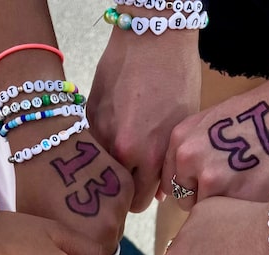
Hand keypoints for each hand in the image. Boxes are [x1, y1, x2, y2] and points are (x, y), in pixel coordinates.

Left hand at [10, 126, 133, 254]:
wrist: (46, 144)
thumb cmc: (34, 188)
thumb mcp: (41, 228)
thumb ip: (60, 252)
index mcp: (87, 243)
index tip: (70, 243)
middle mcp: (110, 227)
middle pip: (108, 245)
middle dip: (94, 238)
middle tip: (74, 220)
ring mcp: (120, 205)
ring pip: (117, 224)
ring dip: (104, 219)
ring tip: (81, 202)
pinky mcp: (126, 184)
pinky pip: (121, 204)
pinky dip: (109, 200)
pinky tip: (90, 187)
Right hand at [89, 29, 201, 212]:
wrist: (151, 38)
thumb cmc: (177, 76)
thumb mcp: (182, 125)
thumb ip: (166, 162)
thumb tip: (156, 190)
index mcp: (148, 156)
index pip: (137, 202)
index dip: (141, 197)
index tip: (143, 190)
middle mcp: (120, 150)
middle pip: (115, 191)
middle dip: (124, 186)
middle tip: (132, 173)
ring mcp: (99, 133)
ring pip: (101, 168)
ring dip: (110, 164)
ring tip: (122, 148)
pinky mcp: (86, 117)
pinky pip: (91, 145)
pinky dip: (99, 143)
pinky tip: (113, 126)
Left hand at [159, 77, 268, 206]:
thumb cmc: (265, 114)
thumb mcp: (214, 123)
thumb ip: (192, 152)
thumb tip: (178, 190)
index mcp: (181, 139)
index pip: (172, 181)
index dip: (192, 186)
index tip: (209, 186)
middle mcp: (190, 158)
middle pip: (187, 201)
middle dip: (207, 200)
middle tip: (236, 186)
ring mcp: (214, 179)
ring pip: (209, 214)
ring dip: (227, 210)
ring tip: (252, 188)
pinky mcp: (240, 196)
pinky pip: (232, 218)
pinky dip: (245, 213)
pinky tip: (263, 191)